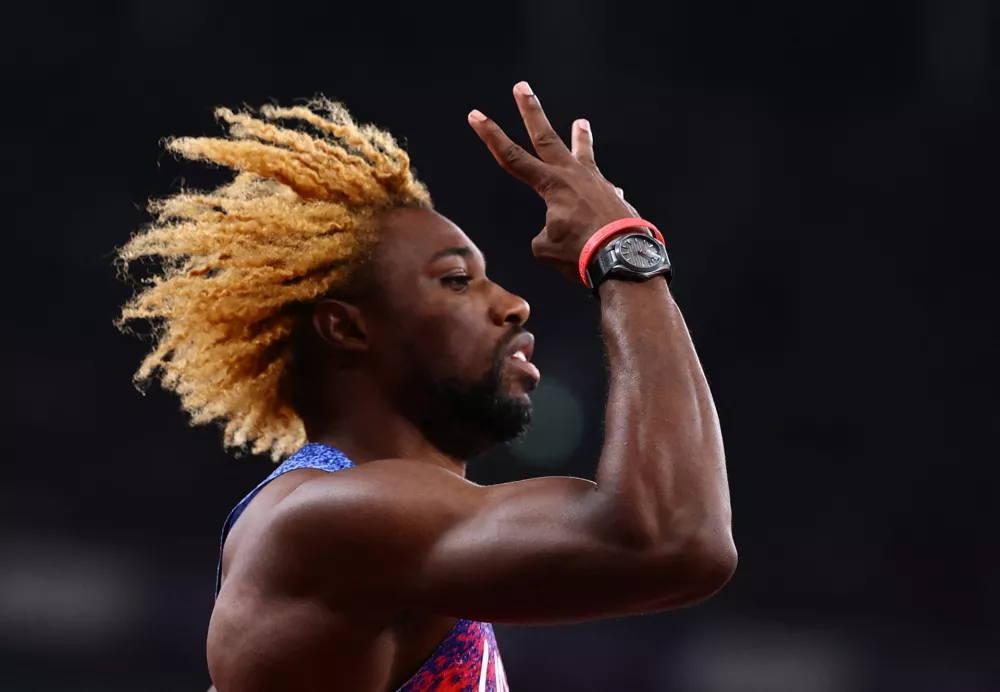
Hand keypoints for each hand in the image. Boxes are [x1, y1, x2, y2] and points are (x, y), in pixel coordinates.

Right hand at [468, 82, 646, 280]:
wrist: (624, 256)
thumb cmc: (582, 252)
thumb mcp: (546, 249)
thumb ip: (544, 235)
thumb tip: (559, 229)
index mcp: (551, 185)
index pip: (512, 157)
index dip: (491, 136)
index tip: (476, 115)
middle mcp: (573, 175)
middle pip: (546, 137)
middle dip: (531, 111)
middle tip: (522, 87)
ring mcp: (596, 182)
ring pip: (583, 153)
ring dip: (580, 138)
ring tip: (581, 122)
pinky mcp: (613, 196)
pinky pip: (602, 187)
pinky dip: (600, 189)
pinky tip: (608, 191)